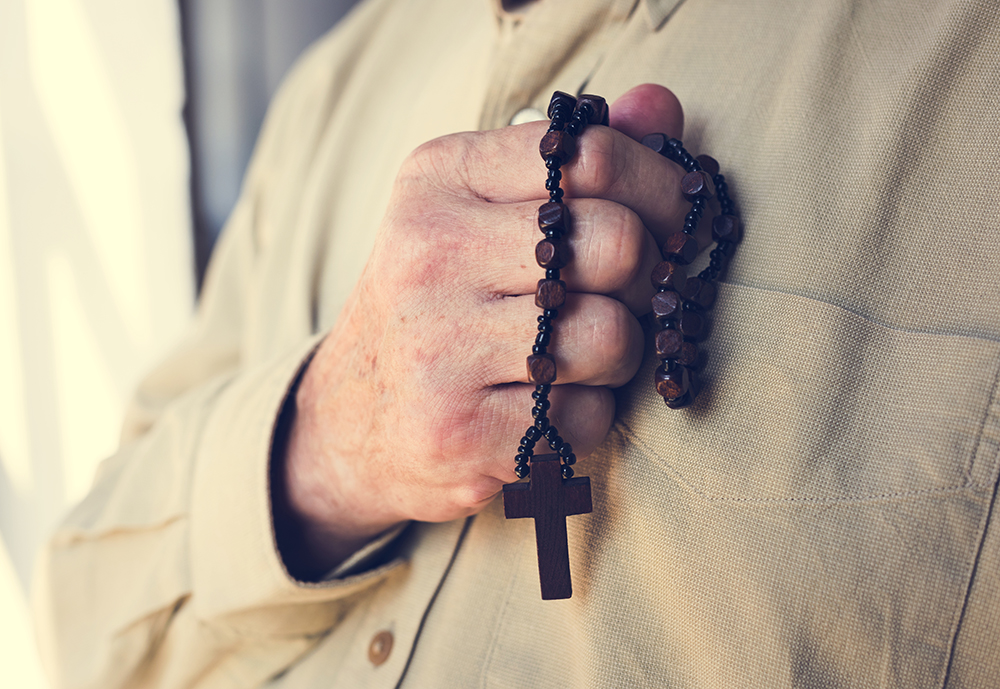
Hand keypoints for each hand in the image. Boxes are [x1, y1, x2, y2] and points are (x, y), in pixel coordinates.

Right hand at [275, 85, 694, 577]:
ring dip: (614, 358)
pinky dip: (583, 419)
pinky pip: (585, 419)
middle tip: (610, 298)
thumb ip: (577, 159)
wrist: (355, 414)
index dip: (659, 190)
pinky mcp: (454, 429)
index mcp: (441, 178)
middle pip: (618, 244)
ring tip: (567, 358)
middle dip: (639, 280)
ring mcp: (436, 345)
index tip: (666, 221)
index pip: (594, 155)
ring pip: (612, 337)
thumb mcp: (485, 210)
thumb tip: (660, 105)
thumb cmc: (444, 302)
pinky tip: (540, 409)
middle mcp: (429, 252)